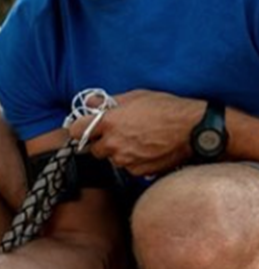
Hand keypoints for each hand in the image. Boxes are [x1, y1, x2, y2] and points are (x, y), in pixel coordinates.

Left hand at [67, 90, 203, 175]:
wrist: (194, 129)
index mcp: (108, 122)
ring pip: (111, 159)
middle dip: (101, 142)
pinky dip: (133, 161)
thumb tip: (90, 102)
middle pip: (93, 148)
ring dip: (118, 152)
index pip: (75, 130)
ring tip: (137, 140)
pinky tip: (146, 150)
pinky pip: (127, 168)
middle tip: (117, 133)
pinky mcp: (138, 171)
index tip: (85, 127)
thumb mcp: (135, 97)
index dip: (79, 129)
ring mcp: (125, 159)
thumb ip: (108, 102)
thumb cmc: (166, 109)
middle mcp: (113, 143)